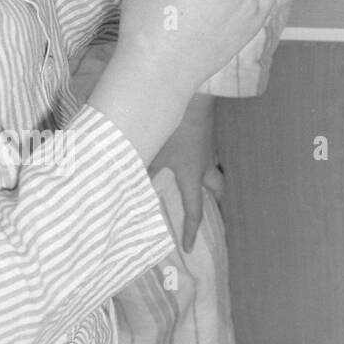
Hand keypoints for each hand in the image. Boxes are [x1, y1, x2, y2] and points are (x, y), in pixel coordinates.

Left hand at [152, 93, 215, 250]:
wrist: (193, 95)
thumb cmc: (172, 128)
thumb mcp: (151, 153)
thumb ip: (140, 172)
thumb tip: (127, 188)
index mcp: (193, 175)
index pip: (194, 210)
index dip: (191, 231)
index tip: (189, 248)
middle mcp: (204, 165)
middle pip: (217, 188)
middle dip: (214, 200)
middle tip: (210, 208)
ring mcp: (207, 147)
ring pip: (215, 169)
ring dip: (209, 179)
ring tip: (198, 183)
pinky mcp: (204, 132)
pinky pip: (206, 153)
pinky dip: (200, 160)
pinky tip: (186, 155)